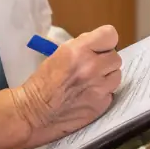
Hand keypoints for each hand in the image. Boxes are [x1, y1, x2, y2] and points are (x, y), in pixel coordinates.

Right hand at [0, 25, 121, 148]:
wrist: (33, 113)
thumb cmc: (42, 82)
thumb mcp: (60, 54)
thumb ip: (82, 47)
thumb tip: (97, 46)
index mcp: (79, 51)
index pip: (110, 35)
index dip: (105, 41)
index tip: (100, 47)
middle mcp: (93, 68)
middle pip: (115, 57)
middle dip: (105, 61)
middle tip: (92, 68)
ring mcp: (99, 88)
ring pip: (116, 76)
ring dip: (107, 78)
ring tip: (91, 83)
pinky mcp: (101, 106)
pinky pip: (111, 94)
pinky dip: (102, 94)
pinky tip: (88, 96)